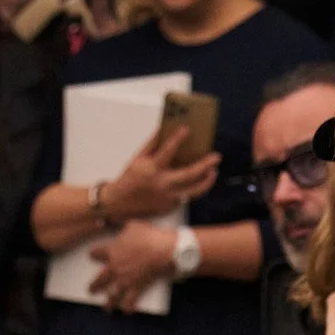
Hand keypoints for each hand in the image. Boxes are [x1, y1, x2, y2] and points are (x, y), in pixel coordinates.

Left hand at [89, 220, 178, 312]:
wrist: (165, 250)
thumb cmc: (149, 235)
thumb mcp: (132, 225)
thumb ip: (120, 225)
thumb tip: (111, 220)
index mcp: (111, 251)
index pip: (96, 254)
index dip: (94, 254)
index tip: (92, 255)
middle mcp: (114, 268)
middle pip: (100, 279)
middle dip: (94, 286)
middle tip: (91, 290)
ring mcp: (125, 280)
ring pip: (112, 295)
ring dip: (108, 303)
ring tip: (106, 308)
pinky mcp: (137, 287)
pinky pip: (131, 301)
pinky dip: (129, 308)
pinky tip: (127, 312)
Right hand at [104, 127, 219, 221]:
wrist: (119, 204)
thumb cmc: (129, 178)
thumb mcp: (137, 159)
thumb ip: (151, 144)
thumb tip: (163, 128)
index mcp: (152, 170)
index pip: (167, 151)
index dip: (178, 139)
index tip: (187, 129)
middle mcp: (162, 184)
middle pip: (189, 174)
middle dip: (205, 165)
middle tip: (216, 157)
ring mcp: (167, 198)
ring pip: (194, 191)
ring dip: (207, 181)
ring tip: (213, 172)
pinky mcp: (170, 206)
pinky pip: (185, 197)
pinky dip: (192, 188)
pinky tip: (196, 182)